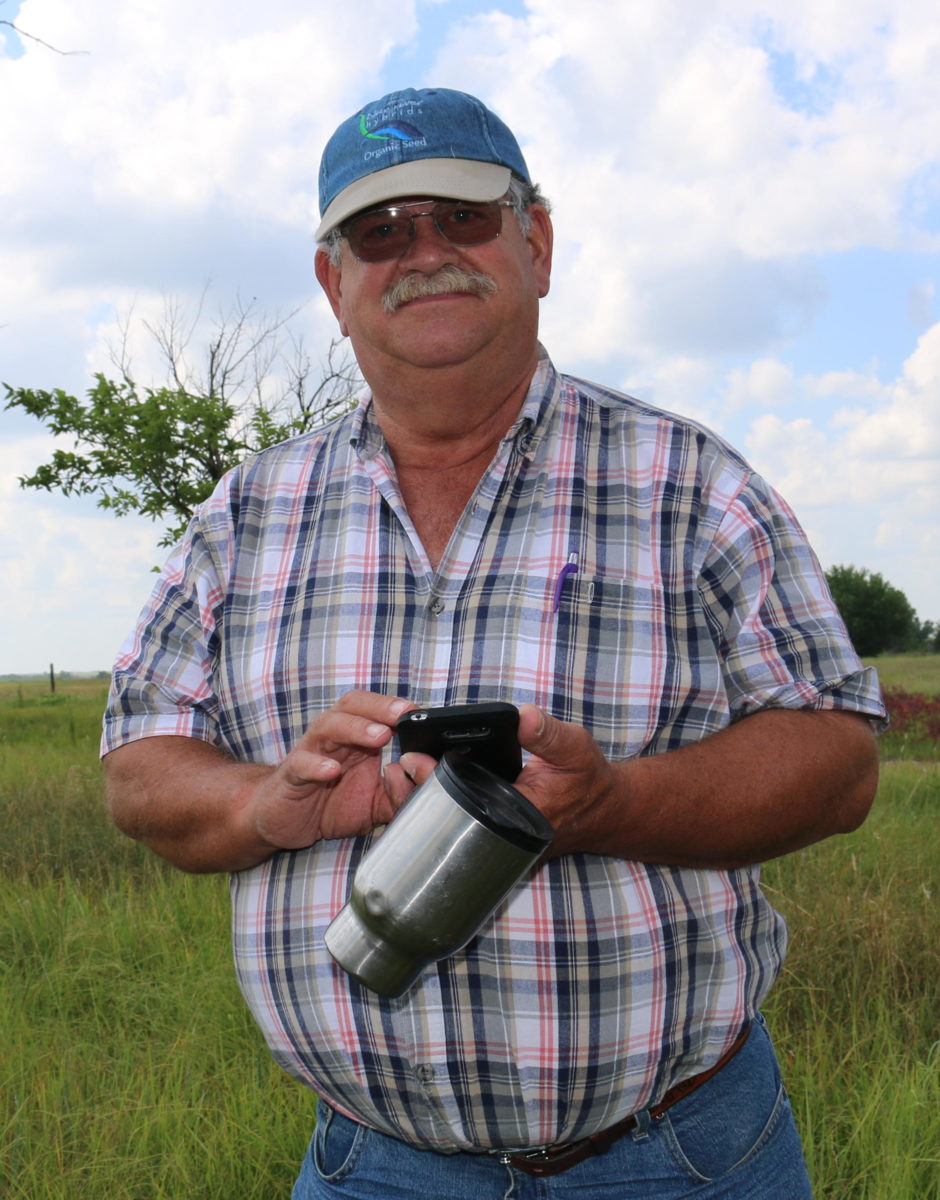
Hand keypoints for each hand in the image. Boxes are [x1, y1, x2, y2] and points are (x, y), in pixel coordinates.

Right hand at [244, 691, 418, 851]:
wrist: (283, 821)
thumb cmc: (330, 804)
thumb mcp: (377, 805)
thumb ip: (402, 794)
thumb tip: (419, 778)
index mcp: (356, 738)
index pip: (375, 709)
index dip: (396, 708)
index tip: (420, 714)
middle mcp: (333, 738)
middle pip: (353, 707)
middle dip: (380, 708)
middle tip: (402, 716)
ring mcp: (311, 753)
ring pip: (329, 727)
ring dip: (356, 729)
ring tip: (379, 737)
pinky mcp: (291, 776)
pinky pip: (301, 765)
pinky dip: (316, 766)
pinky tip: (331, 771)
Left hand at [399, 704, 619, 857]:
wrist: (604, 810)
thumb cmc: (588, 778)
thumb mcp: (573, 748)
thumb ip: (546, 733)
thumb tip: (523, 715)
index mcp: (519, 815)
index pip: (464, 803)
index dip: (434, 782)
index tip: (414, 759)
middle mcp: (501, 833)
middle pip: (446, 820)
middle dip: (416, 793)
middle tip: (398, 765)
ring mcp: (494, 837)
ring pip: (446, 826)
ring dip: (421, 800)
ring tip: (400, 773)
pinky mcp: (492, 831)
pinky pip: (455, 822)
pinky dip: (435, 805)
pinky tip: (418, 784)